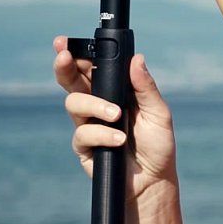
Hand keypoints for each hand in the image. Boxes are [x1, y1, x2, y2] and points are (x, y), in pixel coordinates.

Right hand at [53, 35, 178, 204]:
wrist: (153, 180)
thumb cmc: (157, 145)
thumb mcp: (158, 113)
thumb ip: (145, 87)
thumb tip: (136, 58)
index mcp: (114, 91)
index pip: (91, 67)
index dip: (77, 53)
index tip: (66, 42)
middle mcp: (97, 104)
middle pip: (71, 80)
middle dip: (63, 66)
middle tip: (63, 56)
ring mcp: (88, 125)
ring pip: (73, 103)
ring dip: (94, 105)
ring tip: (116, 116)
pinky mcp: (84, 147)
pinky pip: (82, 133)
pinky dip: (102, 134)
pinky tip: (118, 140)